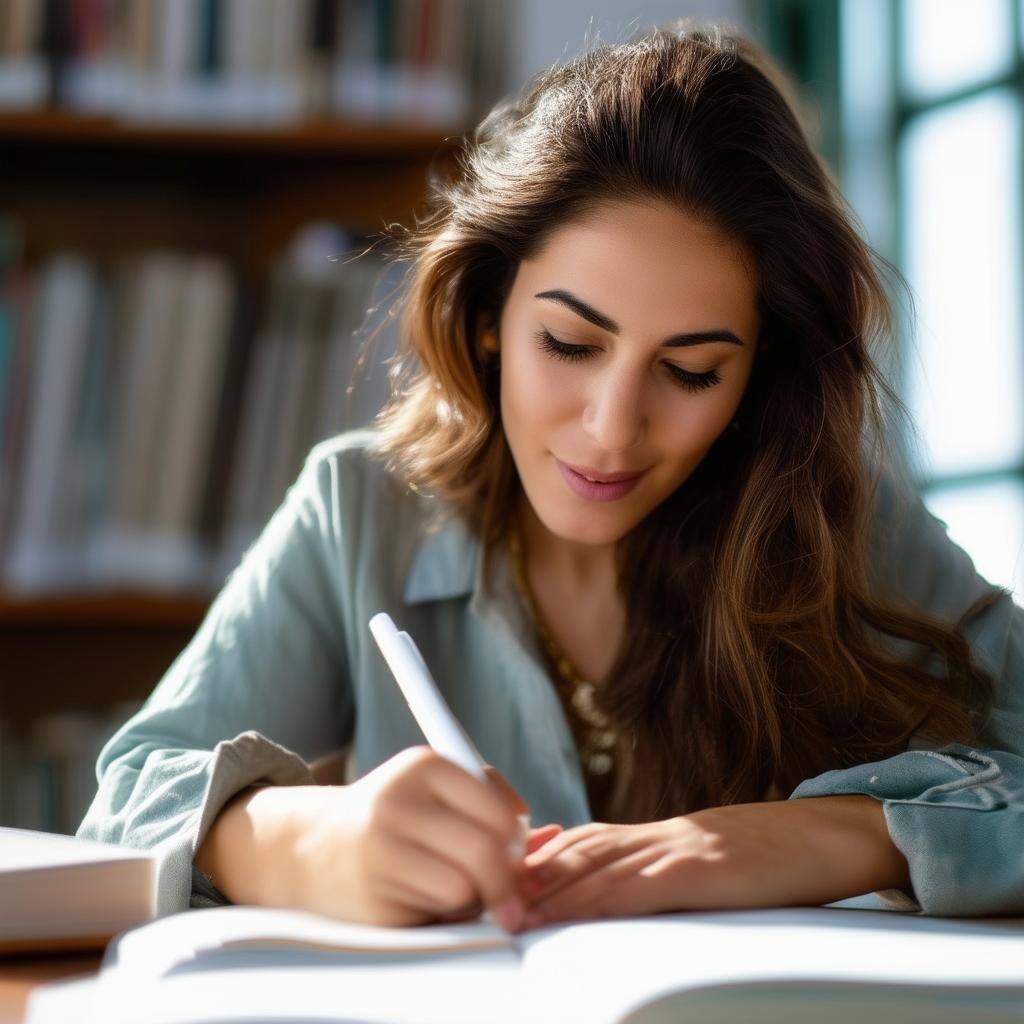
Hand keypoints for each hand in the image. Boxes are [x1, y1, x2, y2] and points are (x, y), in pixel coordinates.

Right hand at [265, 745, 538, 929]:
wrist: (309, 846)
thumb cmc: (391, 816)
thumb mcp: (433, 790)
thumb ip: (491, 804)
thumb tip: (551, 834)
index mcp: (423, 766)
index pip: (498, 810)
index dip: (516, 839)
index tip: (515, 851)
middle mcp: (399, 801)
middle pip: (485, 852)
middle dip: (506, 881)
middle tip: (510, 895)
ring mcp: (381, 850)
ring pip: (463, 888)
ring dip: (470, 899)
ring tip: (450, 886)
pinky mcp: (371, 896)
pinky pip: (433, 915)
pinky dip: (440, 915)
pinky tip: (421, 898)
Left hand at [517, 795, 908, 927]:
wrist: (832, 835)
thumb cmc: (779, 857)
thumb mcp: (718, 861)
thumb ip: (674, 872)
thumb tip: (636, 894)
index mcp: (667, 834)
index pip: (594, 839)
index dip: (548, 856)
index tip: (510, 873)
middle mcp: (666, 835)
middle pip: (586, 849)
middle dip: (537, 873)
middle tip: (493, 891)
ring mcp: (684, 848)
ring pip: (604, 865)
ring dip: (556, 888)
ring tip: (517, 906)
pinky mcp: (707, 870)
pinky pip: (646, 886)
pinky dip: (604, 899)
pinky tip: (578, 911)